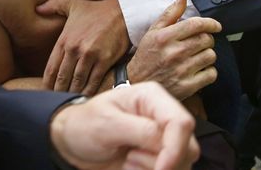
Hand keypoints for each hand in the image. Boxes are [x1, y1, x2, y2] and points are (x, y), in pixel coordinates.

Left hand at [37, 0, 129, 94]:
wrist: (122, 12)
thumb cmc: (96, 10)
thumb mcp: (72, 5)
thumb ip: (53, 5)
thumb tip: (37, 8)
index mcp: (65, 40)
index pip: (51, 67)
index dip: (47, 83)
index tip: (45, 92)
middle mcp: (75, 49)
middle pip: (62, 78)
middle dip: (58, 91)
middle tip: (56, 102)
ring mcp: (89, 56)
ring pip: (76, 82)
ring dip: (72, 93)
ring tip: (69, 102)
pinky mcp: (104, 61)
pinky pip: (93, 82)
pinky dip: (88, 91)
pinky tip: (85, 97)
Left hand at [50, 81, 199, 169]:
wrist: (72, 141)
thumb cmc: (84, 124)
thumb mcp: (106, 123)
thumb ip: (139, 130)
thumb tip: (164, 140)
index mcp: (153, 97)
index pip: (181, 123)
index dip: (175, 149)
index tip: (160, 169)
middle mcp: (162, 116)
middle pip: (188, 146)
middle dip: (162, 161)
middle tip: (130, 159)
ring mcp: (163, 137)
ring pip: (183, 162)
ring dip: (154, 169)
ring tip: (128, 161)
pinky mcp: (158, 156)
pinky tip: (131, 167)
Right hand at [128, 0, 219, 100]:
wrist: (137, 83)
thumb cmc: (146, 56)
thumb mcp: (153, 31)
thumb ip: (170, 14)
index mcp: (165, 37)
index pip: (196, 25)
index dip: (210, 23)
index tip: (216, 26)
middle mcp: (174, 53)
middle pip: (206, 40)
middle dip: (207, 39)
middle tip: (201, 42)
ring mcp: (181, 70)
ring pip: (210, 56)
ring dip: (208, 55)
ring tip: (198, 56)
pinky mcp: (187, 86)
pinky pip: (211, 74)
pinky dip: (209, 71)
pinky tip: (199, 70)